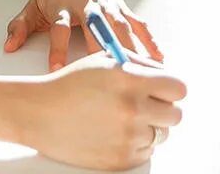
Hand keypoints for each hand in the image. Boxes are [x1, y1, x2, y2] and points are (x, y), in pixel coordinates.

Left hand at [5, 0, 162, 71]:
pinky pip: (139, 25)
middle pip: (96, 28)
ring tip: (139, 74)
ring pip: (121, 28)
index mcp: (64, 4)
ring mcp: (108, 6)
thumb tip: (9, 47)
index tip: (58, 71)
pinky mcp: (123, 8)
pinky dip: (150, 41)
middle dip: (101, 51)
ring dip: (129, 50)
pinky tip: (158, 60)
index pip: (60, 28)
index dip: (58, 50)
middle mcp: (88, 4)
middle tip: (107, 78)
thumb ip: (20, 26)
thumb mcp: (32, 4)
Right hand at [17, 53, 185, 170]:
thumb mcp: (105, 60)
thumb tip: (164, 75)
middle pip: (175, 114)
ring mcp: (128, 136)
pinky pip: (146, 152)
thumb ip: (140, 64)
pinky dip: (135, 144)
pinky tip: (114, 133)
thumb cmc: (71, 84)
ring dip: (148, 127)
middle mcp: (133, 109)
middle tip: (145, 105)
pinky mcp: (121, 159)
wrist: (40, 112)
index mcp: (131, 79)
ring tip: (122, 118)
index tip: (164, 91)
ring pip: (161, 134)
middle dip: (162, 108)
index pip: (178, 88)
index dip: (171, 89)